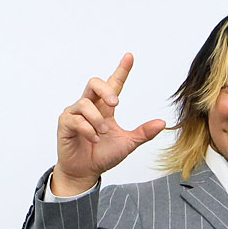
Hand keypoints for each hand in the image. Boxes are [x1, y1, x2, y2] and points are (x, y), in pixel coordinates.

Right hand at [53, 53, 165, 194]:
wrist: (86, 171)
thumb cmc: (103, 155)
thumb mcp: (128, 144)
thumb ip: (144, 133)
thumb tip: (162, 123)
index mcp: (105, 108)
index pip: (113, 85)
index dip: (121, 70)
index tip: (130, 57)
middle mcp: (89, 106)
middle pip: (94, 83)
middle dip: (105, 89)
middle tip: (115, 103)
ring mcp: (75, 114)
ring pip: (85, 104)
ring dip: (97, 119)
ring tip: (103, 133)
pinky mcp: (65, 124)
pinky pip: (76, 120)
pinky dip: (88, 129)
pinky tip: (94, 139)